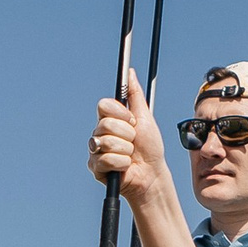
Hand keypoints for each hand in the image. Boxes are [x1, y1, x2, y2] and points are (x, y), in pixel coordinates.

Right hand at [88, 72, 171, 201]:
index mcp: (110, 119)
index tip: (133, 120)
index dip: (120, 113)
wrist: (152, 173)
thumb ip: (135, 95)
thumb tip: (130, 73)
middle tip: (134, 141)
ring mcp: (96, 149)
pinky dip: (122, 163)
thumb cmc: (150, 147)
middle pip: (106, 124)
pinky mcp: (95, 167)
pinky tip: (125, 165)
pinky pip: (107, 159)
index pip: (104, 105)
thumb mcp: (145, 118)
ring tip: (130, 154)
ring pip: (107, 142)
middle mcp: (100, 132)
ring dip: (126, 150)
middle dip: (127, 134)